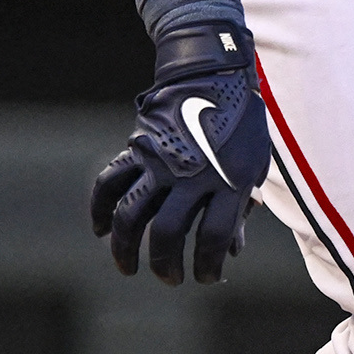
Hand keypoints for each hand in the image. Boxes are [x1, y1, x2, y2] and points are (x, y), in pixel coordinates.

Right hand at [89, 26, 270, 284]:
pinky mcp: (138, 148)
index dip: (207, 266)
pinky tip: (101, 228)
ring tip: (128, 266)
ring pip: (130, 214)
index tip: (205, 278)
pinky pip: (110, 182)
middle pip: (167, 232)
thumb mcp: (254, 166)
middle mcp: (192, 174)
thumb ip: (240, 208)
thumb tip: (229, 252)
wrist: (215, 75)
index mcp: (229, 180)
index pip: (213, 238)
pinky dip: (100, 207)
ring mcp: (161, 161)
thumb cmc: (242, 126)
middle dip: (164, 264)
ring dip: (123, 246)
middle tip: (169, 278)